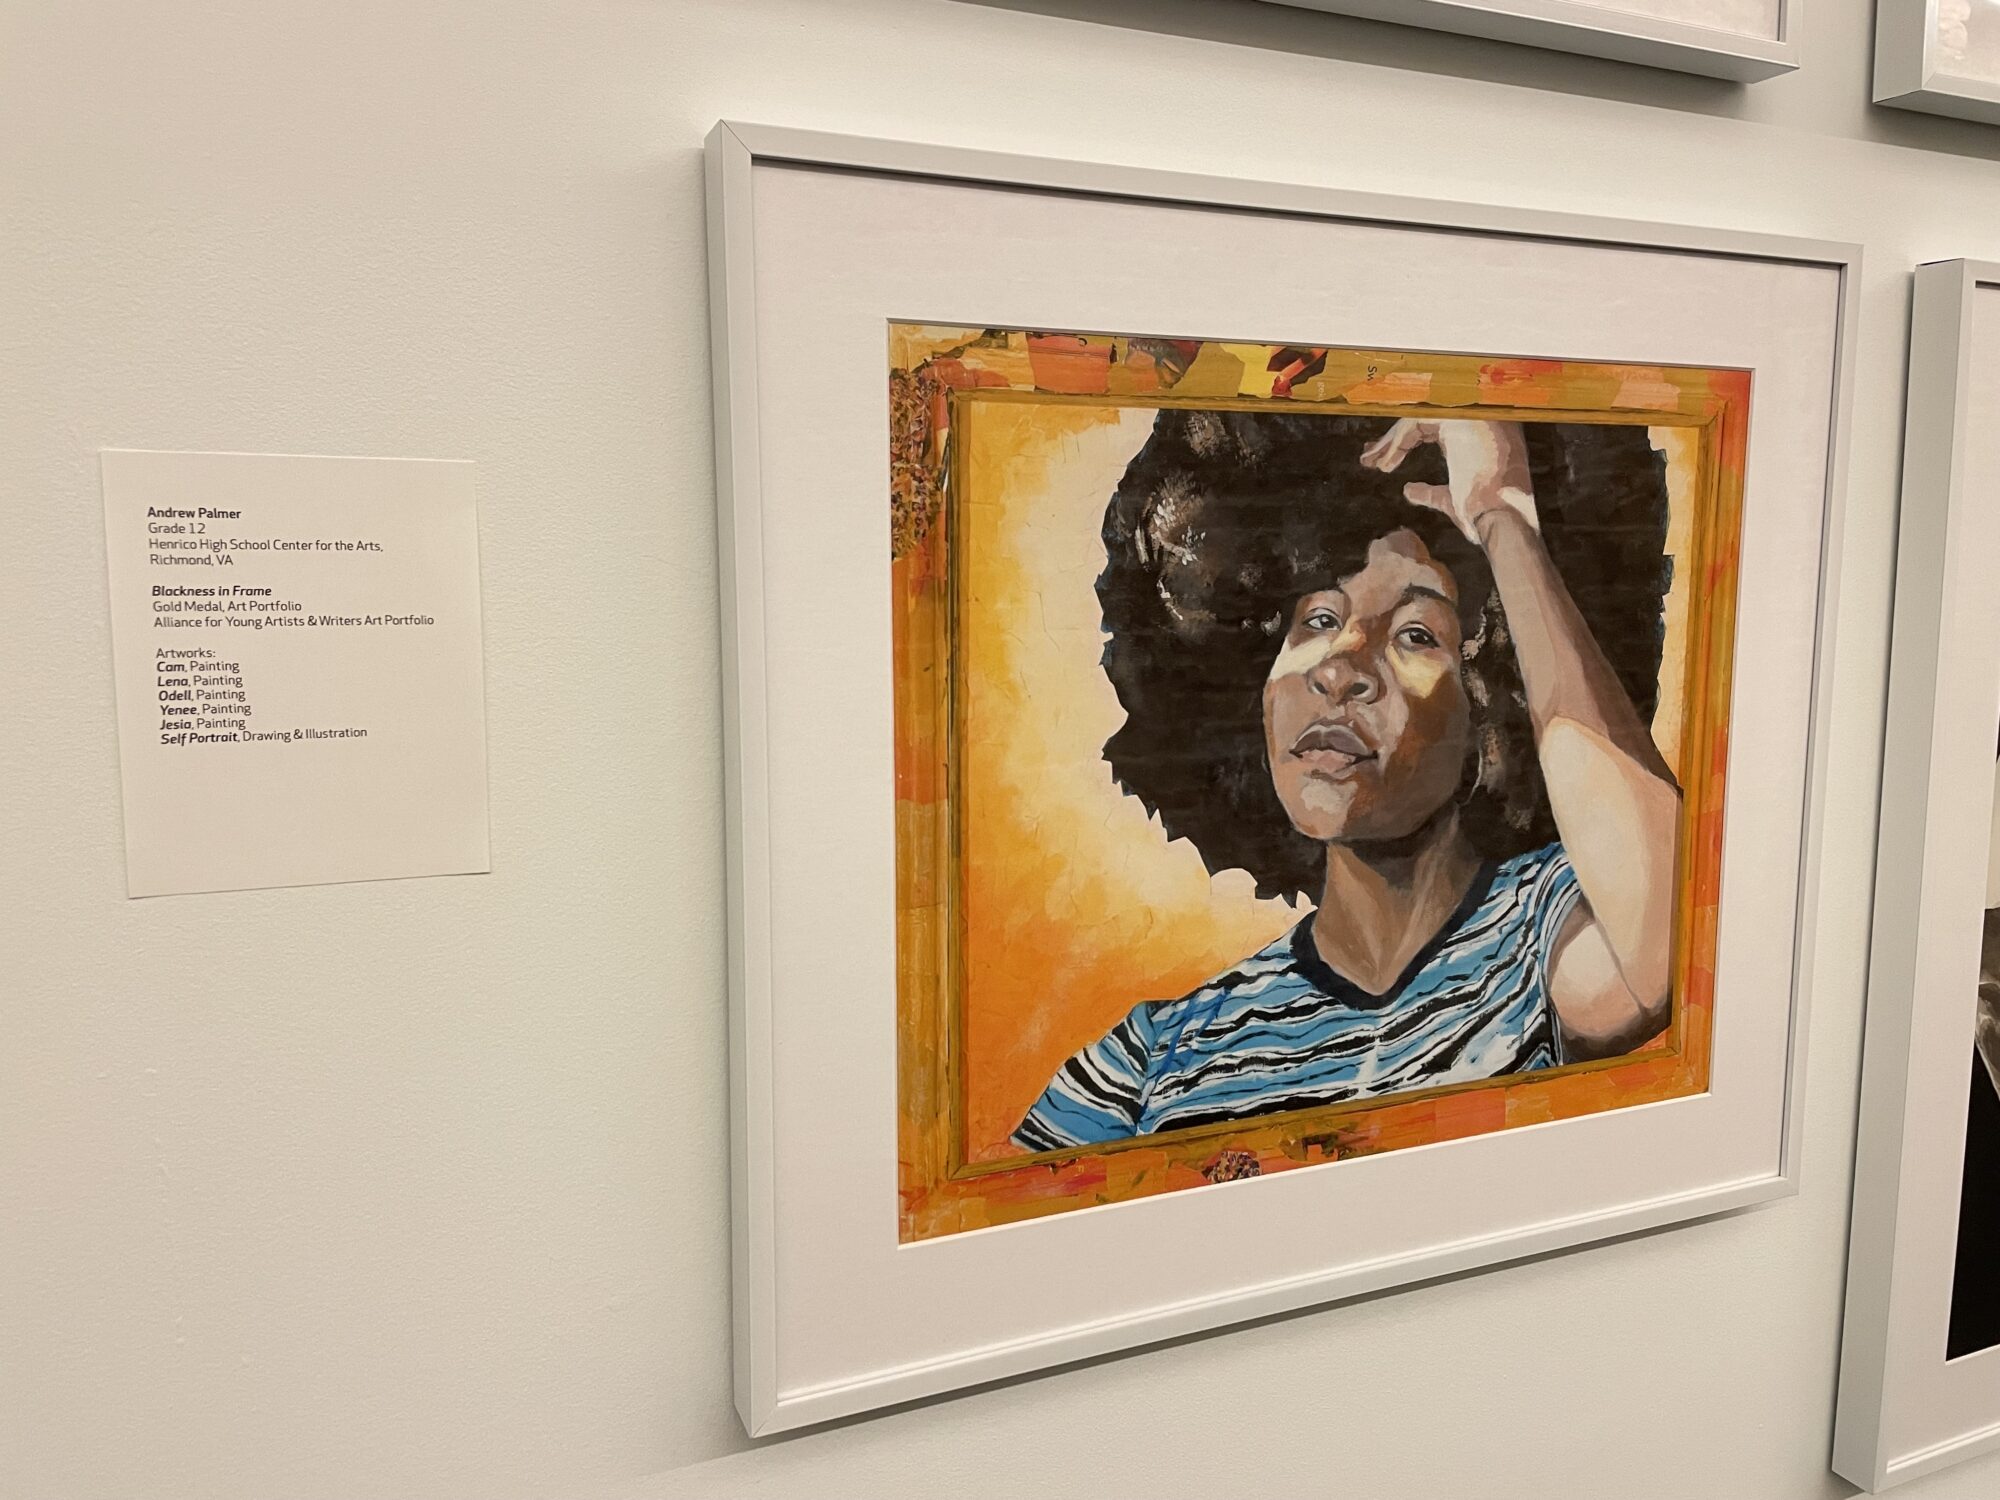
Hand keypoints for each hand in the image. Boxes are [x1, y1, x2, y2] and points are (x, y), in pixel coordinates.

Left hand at [1359, 418, 1537, 543]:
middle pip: (1426, 420)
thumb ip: (1431, 491)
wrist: (1500, 518)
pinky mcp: (1459, 420)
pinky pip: (1417, 424)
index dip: (1408, 440)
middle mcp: (1480, 420)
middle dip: (1394, 438)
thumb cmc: (1483, 514)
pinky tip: (1385, 463)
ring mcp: (1472, 416)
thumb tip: (1409, 490)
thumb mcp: (1452, 499)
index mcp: (1483, 435)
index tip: (1386, 458)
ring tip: (1370, 460)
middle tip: (1370, 454)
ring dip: (1391, 441)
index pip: (1438, 427)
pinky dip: (1398, 443)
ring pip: (1419, 419)